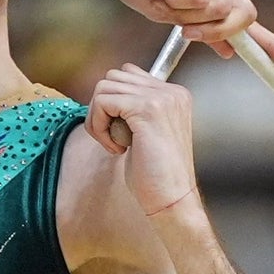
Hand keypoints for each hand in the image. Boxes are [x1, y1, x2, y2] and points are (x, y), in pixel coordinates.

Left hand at [86, 68, 200, 215]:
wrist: (172, 199)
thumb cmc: (157, 176)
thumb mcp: (147, 133)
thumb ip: (134, 110)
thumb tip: (105, 98)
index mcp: (174, 95)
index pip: (128, 75)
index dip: (112, 103)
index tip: (118, 131)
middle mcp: (171, 91)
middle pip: (113, 78)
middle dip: (101, 109)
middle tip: (111, 139)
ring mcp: (161, 97)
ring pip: (104, 88)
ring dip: (98, 118)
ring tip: (114, 143)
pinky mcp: (146, 109)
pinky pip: (103, 102)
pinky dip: (99, 127)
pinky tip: (116, 148)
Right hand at [87, 0, 273, 66]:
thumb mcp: (168, 15)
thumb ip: (200, 30)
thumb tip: (230, 51)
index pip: (246, 19)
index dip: (270, 42)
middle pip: (242, 17)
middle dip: (218, 33)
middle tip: (187, 31)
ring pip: (221, 11)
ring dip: (188, 16)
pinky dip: (180, 2)